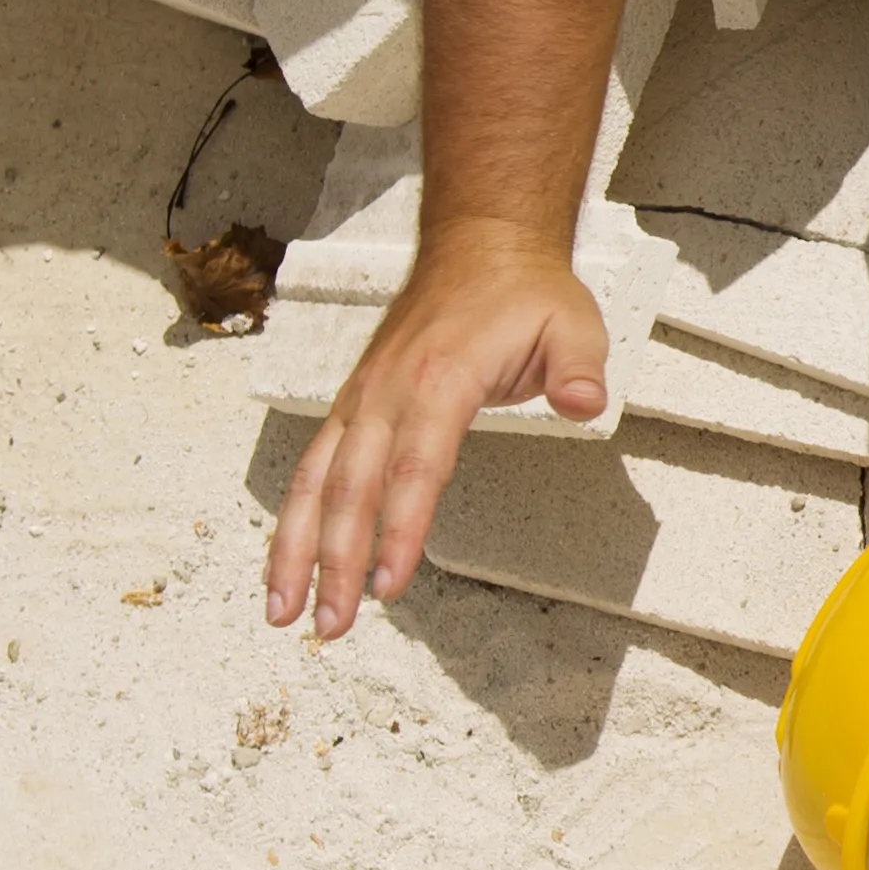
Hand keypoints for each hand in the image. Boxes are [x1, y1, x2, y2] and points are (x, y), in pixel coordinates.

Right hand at [262, 237, 617, 637]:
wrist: (480, 244)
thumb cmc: (524, 292)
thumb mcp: (573, 324)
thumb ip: (579, 368)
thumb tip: (584, 401)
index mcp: (438, 379)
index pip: (414, 468)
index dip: (399, 530)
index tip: (387, 583)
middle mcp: (387, 392)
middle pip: (350, 488)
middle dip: (333, 563)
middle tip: (331, 625)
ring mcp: (363, 399)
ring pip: (315, 483)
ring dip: (296, 551)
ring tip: (284, 613)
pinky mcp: (354, 405)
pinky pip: (314, 468)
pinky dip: (295, 520)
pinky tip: (288, 565)